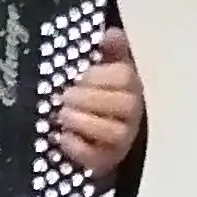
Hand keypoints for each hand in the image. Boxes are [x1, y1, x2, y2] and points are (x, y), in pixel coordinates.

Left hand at [58, 27, 144, 176]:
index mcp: (133, 88)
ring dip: (84, 121)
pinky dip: (77, 147)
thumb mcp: (108, 69)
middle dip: (91, 98)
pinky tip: (63, 137)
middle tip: (66, 96)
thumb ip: (112, 50)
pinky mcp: (106, 163)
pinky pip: (97, 158)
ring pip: (114, 133)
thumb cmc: (103, 96)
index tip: (80, 76)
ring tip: (63, 114)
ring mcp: (123, 142)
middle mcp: (134, 116)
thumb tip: (110, 34)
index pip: (125, 78)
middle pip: (124, 105)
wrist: (99, 138)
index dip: (99, 76)